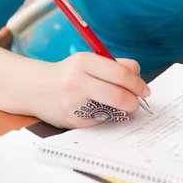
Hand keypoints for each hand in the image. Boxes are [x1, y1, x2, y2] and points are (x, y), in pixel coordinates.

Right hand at [33, 52, 149, 128]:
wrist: (37, 88)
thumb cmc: (72, 73)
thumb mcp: (91, 61)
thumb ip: (117, 66)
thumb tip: (139, 80)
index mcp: (84, 62)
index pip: (120, 73)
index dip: (137, 84)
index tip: (145, 90)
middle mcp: (77, 82)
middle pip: (118, 95)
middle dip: (134, 101)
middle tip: (138, 103)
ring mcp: (73, 104)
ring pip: (111, 111)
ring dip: (122, 111)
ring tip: (122, 106)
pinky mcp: (72, 122)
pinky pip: (100, 121)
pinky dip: (107, 117)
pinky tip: (101, 111)